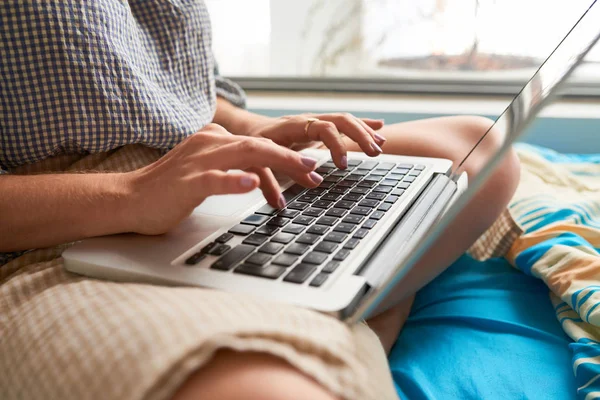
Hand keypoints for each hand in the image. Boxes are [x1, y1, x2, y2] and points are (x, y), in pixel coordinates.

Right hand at [122, 124, 321, 234]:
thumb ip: (229, 166)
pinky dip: (235, 180)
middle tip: (316, 169)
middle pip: (259, 145)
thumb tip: (259, 173)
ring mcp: (198, 161)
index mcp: (214, 139)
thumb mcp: (206, 171)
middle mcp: (209, 143)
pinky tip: (252, 182)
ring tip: (302, 171)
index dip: (287, 154)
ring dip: (278, 163)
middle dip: (291, 157)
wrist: (129, 199)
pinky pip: (215, 178)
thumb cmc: (169, 190)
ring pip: (245, 155)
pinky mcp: (187, 182)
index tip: (309, 168)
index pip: (258, 143)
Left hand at [246, 113, 385, 168]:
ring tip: (380, 146)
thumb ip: (277, 176)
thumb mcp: (257, 162)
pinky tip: (379, 129)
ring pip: (344, 120)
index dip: (334, 144)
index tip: (342, 164)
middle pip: (338, 119)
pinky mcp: (320, 127)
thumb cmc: (251, 147)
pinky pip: (344, 124)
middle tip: (372, 153)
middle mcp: (305, 120)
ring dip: (364, 131)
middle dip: (358, 135)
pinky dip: (362, 126)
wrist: (249, 130)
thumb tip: (312, 184)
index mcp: (290, 126)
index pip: (319, 127)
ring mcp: (314, 122)